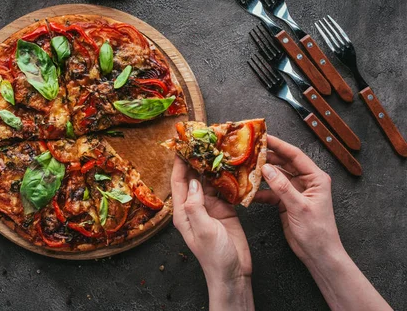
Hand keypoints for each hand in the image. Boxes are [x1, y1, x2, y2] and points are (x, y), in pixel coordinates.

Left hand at [171, 156, 252, 309]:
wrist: (234, 274)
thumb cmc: (215, 257)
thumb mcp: (203, 230)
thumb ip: (196, 206)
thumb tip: (194, 182)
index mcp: (183, 212)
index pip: (178, 181)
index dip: (179, 162)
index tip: (182, 144)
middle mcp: (194, 206)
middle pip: (193, 178)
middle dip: (196, 159)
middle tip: (203, 140)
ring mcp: (209, 207)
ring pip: (209, 181)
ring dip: (212, 166)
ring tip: (218, 148)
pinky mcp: (224, 210)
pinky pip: (223, 189)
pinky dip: (227, 178)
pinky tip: (231, 166)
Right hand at [253, 135, 342, 263]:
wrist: (319, 255)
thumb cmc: (317, 231)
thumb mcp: (299, 207)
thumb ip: (282, 187)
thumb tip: (266, 168)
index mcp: (315, 178)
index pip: (294, 155)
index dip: (278, 145)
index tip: (262, 137)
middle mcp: (306, 181)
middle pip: (284, 163)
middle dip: (267, 157)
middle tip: (248, 151)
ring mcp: (295, 191)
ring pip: (275, 176)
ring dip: (261, 173)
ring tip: (245, 168)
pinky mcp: (286, 202)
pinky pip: (271, 192)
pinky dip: (260, 191)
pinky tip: (248, 191)